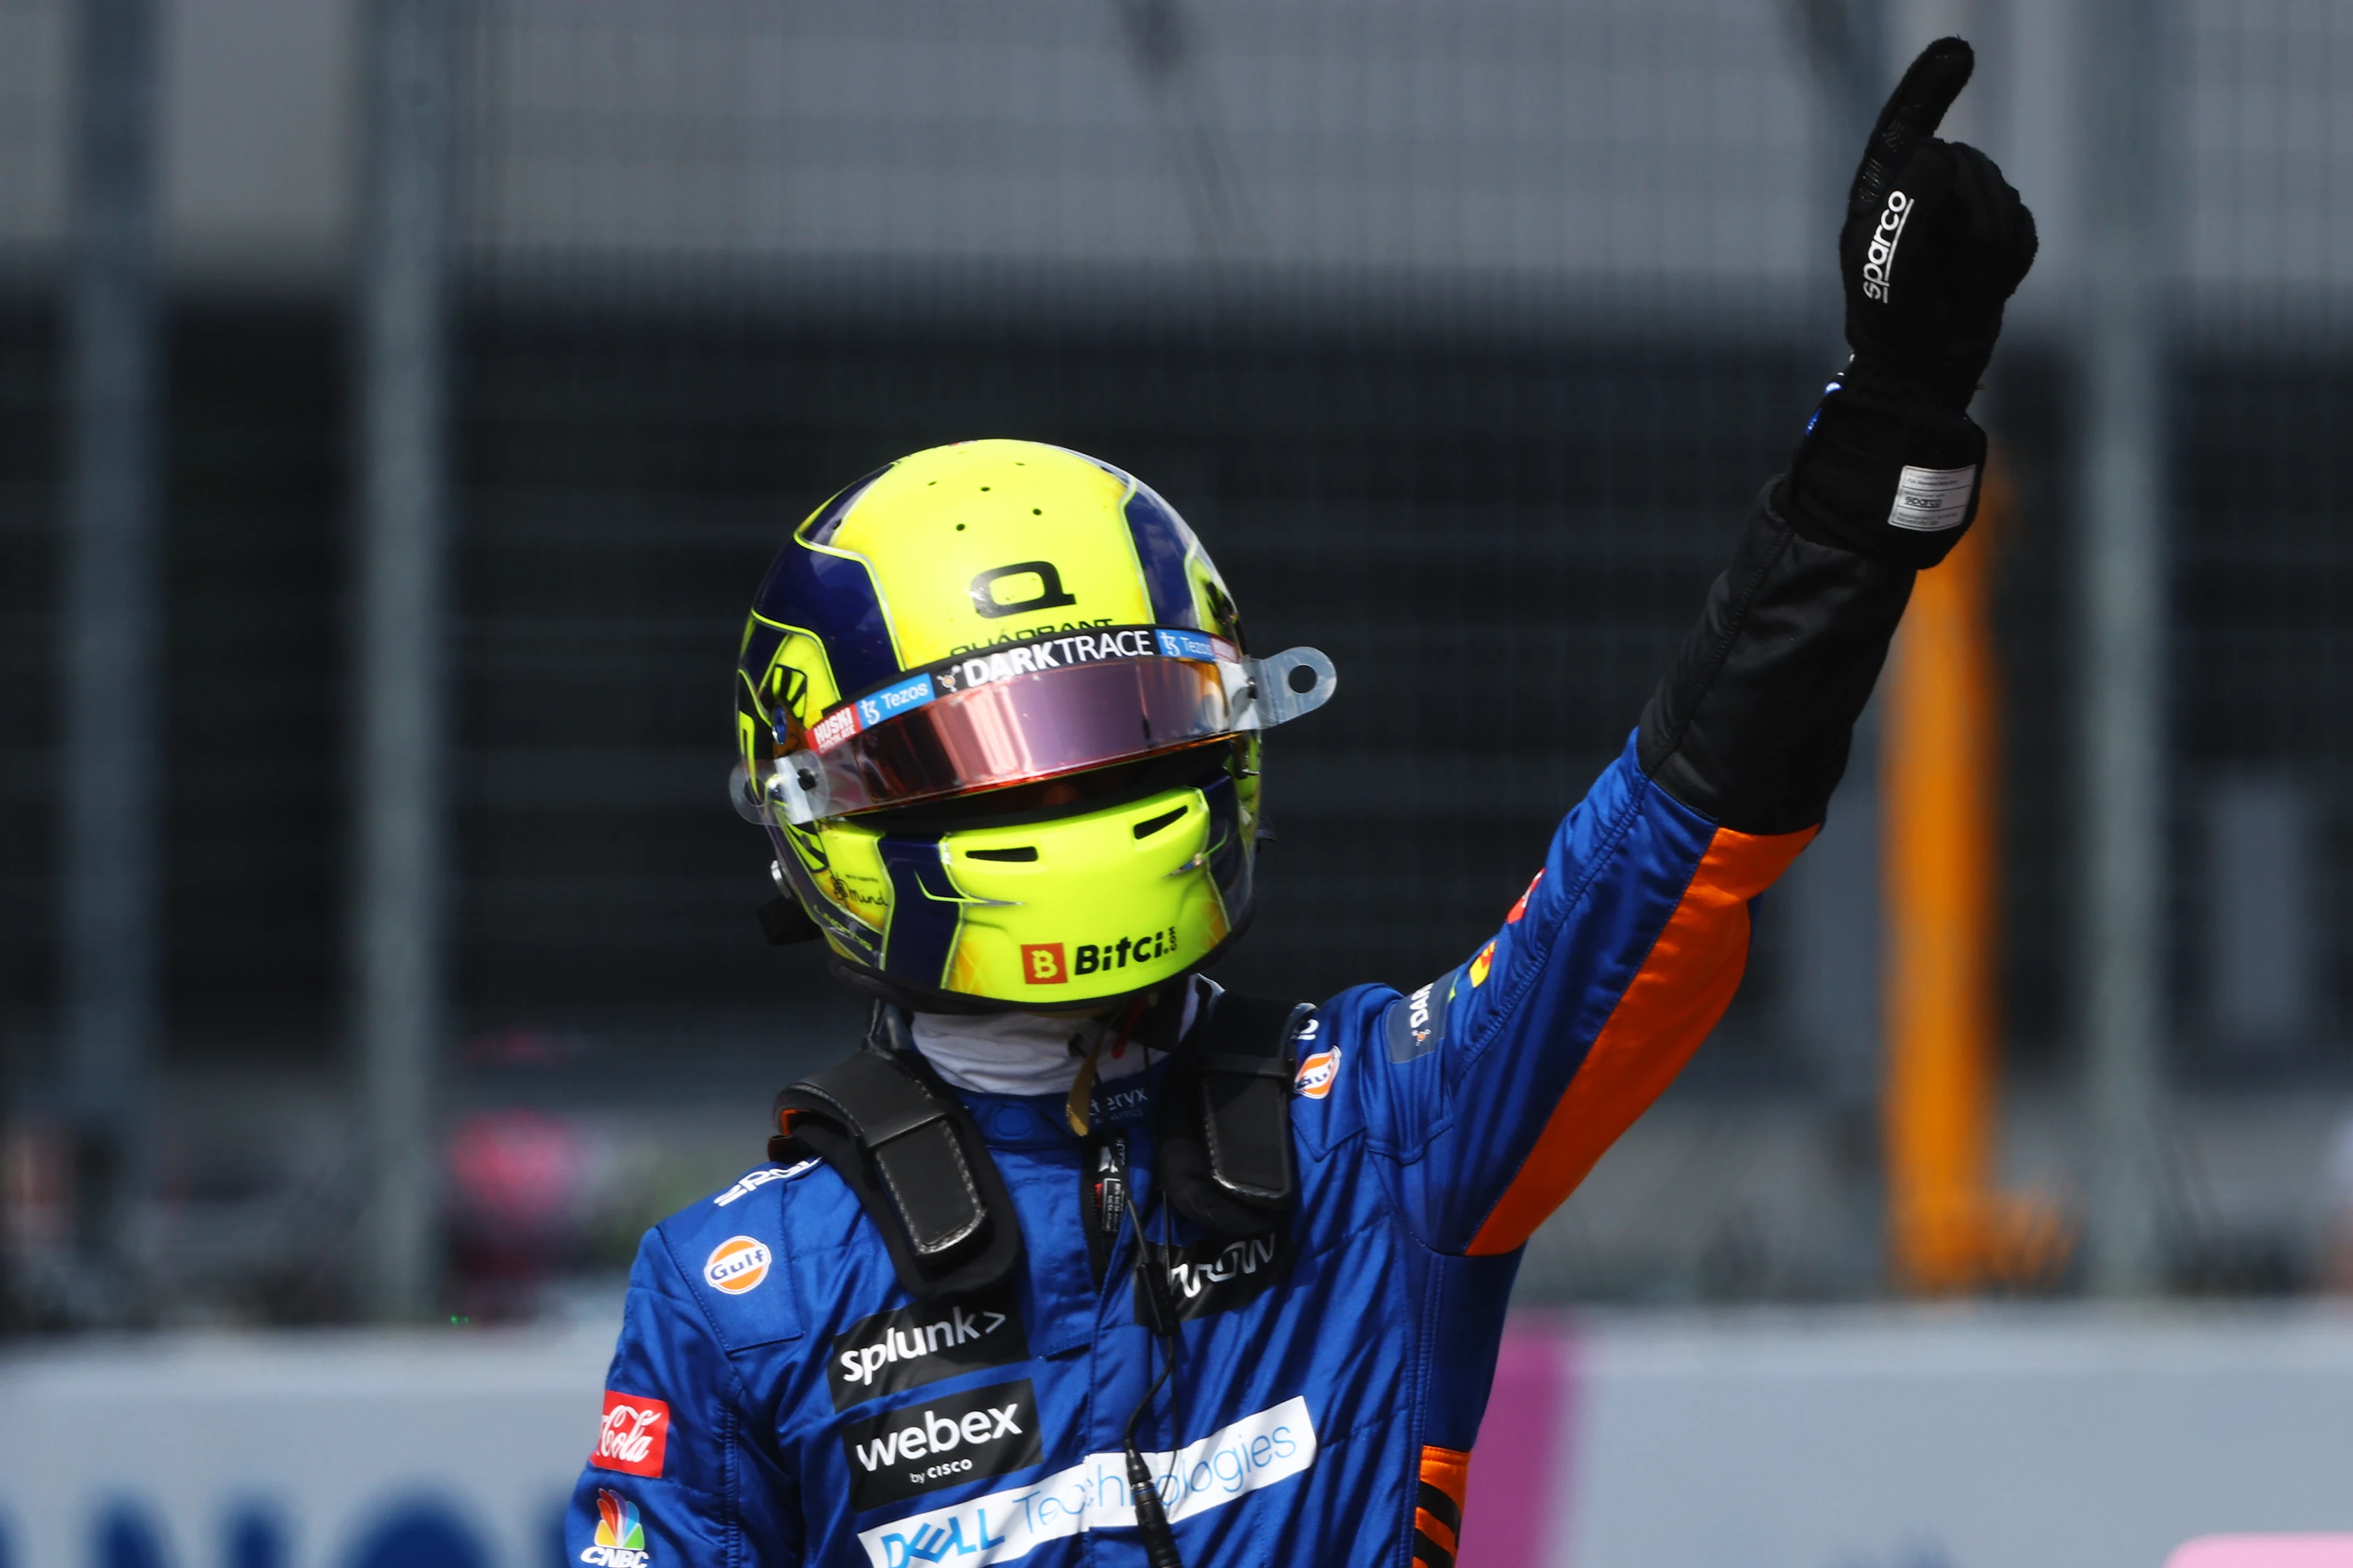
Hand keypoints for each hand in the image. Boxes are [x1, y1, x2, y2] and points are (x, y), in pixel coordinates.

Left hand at [1839, 38, 2036, 410]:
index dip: (1929, 88)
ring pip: (1999, 193)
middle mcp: (1919, 195)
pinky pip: (2022, 227)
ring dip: (1989, 244)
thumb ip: (1906, 210)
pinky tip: (1985, 288)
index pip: (1901, 129)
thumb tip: (1937, 150)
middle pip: (1966, 164)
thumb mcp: (1887, 271)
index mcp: (1878, 195)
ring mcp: (1959, 213)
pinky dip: (2010, 260)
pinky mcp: (1994, 236)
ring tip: (1963, 285)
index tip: (1960, 49)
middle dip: (1970, 214)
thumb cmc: (1893, 324)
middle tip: (1951, 270)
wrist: (1925, 374)